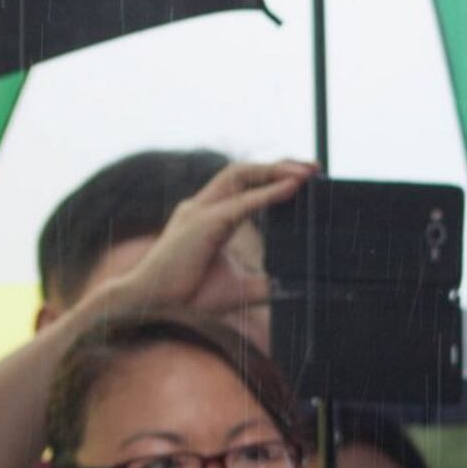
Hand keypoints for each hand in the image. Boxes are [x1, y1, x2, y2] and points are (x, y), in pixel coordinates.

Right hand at [101, 160, 309, 325]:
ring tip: (307, 173)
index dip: (272, 175)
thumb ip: (265, 283)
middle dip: (279, 164)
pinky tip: (292, 188)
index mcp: (209, 215)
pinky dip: (268, 194)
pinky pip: (240, 204)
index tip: (306, 176)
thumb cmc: (190, 294)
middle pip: (242, 171)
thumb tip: (297, 288)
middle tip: (315, 167)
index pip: (243, 183)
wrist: (151, 303)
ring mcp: (200, 211)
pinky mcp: (201, 224)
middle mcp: (202, 206)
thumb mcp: (239, 288)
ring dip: (275, 170)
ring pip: (239, 175)